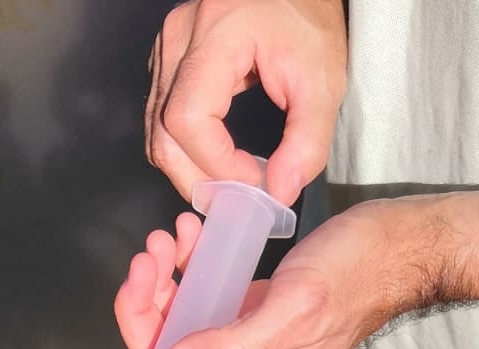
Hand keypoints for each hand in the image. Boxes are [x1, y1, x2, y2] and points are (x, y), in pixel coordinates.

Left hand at [94, 199, 419, 348]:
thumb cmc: (352, 278)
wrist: (393, 245)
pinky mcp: (245, 305)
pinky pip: (196, 296)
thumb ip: (235, 347)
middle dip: (143, 313)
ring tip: (168, 239)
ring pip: (174, 326)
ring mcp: (241, 338)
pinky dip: (182, 266)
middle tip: (149, 260)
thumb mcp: (293, 312)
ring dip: (158, 283)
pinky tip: (188, 233)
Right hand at [147, 0, 346, 205]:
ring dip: (189, 168)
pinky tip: (218, 157)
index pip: (189, 118)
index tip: (254, 178)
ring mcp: (167, 48)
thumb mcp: (322, 84)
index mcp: (216, 34)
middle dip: (197, 178)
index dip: (216, 163)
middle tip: (237, 197)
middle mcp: (179, 39)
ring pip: (156, 130)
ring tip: (230, 181)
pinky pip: (162, 117)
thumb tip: (279, 191)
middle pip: (163, 131)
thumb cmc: (307, 21)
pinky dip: (185, 149)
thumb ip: (306, 143)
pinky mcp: (168, 60)